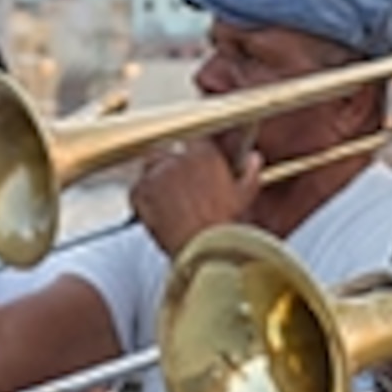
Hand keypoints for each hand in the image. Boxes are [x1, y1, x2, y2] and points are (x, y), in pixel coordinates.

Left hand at [129, 132, 262, 254]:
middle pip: (169, 152)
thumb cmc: (226, 225)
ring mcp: (156, 174)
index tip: (195, 170)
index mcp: (205, 152)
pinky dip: (143, 201)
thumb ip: (250, 171)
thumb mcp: (246, 194)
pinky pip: (137, 191)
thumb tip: (253, 159)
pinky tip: (155, 215)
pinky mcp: (140, 192)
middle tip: (179, 188)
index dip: (193, 158)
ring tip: (167, 203)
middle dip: (172, 167)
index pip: (195, 143)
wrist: (205, 248)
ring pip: (151, 169)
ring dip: (157, 182)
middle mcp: (178, 157)